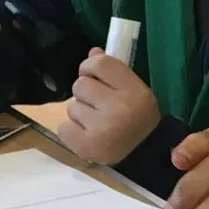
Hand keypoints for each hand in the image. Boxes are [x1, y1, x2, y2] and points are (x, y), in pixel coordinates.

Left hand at [51, 49, 159, 165]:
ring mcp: (101, 129)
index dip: (91, 67)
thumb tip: (92, 52)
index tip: (95, 77)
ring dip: (81, 114)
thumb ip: (113, 71)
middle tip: (100, 107)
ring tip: (98, 125)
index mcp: (134, 91)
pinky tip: (88, 136)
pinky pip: (63, 127)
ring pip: (71, 107)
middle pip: (80, 84)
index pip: (99, 64)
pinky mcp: (86, 147)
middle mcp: (118, 108)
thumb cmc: (138, 119)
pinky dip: (72, 131)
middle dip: (86, 94)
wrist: (145, 155)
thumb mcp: (135, 91)